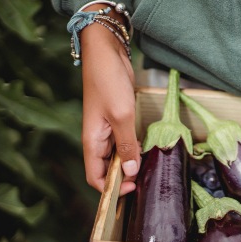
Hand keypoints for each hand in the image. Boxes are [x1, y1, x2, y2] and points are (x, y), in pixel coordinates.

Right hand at [80, 4, 140, 195]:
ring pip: (117, 156)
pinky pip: (124, 142)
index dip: (111, 188)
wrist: (106, 51)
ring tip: (149, 171)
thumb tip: (129, 172)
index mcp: (92, 141)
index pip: (95, 177)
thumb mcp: (121, 115)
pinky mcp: (118, 120)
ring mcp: (108, 129)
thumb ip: (126, 145)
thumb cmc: (109, 81)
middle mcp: (97, 139)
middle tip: (145, 182)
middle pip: (107, 169)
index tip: (131, 190)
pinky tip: (147, 152)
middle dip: (123, 179)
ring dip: (130, 165)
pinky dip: (134, 149)